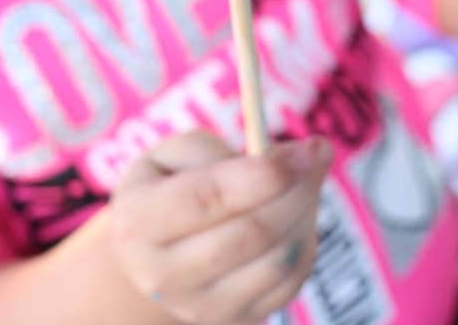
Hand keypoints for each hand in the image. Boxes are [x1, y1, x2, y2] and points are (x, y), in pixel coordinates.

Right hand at [111, 131, 331, 324]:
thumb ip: (216, 150)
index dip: (261, 174)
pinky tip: (299, 211)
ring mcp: (198, 308)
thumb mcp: (174, 153)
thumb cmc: (170, 185)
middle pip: (250, 233)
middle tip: (319, 151)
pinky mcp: (234, 322)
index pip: (207, 199)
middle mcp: (162, 276)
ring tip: (308, 177)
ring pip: (277, 261)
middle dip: (296, 188)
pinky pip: (290, 283)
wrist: (154, 252)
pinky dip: (305, 241)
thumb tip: (278, 158)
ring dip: (307, 212)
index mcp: (137, 221)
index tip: (303, 150)